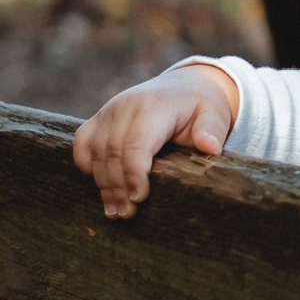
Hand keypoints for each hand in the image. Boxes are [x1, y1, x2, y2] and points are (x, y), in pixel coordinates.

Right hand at [71, 65, 239, 218]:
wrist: (184, 86)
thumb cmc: (200, 106)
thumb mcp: (216, 114)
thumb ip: (213, 129)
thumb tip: (209, 147)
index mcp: (155, 106)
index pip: (136, 143)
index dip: (134, 173)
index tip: (140, 198)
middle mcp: (126, 105)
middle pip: (113, 151)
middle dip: (118, 186)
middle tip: (127, 213)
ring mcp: (109, 110)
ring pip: (95, 150)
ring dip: (103, 183)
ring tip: (115, 211)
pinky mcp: (99, 117)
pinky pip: (83, 141)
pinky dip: (85, 164)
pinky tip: (100, 186)